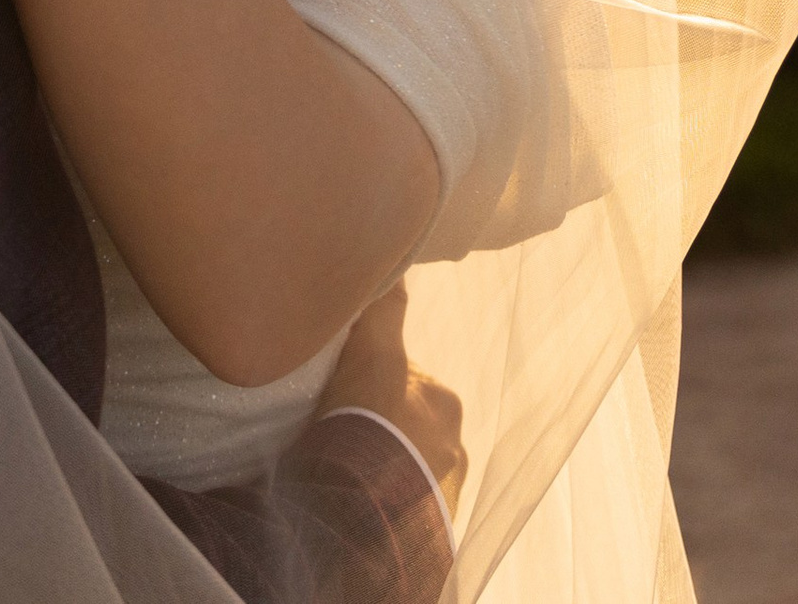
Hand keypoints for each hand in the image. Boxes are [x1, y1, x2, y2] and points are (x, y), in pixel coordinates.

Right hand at [318, 283, 464, 521]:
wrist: (362, 510)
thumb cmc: (368, 422)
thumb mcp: (372, 352)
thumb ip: (384, 309)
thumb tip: (397, 265)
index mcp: (444, 405)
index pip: (405, 380)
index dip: (371, 379)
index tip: (342, 390)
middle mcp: (456, 450)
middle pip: (410, 425)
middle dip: (384, 427)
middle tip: (340, 429)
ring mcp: (445, 496)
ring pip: (409, 467)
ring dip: (385, 466)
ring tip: (346, 469)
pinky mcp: (431, 533)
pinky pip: (405, 507)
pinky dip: (386, 501)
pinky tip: (358, 499)